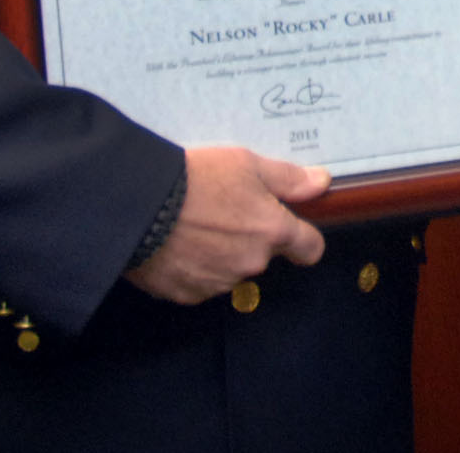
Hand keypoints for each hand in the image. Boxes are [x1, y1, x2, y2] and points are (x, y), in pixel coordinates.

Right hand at [125, 146, 328, 302]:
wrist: (137, 207)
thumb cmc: (196, 178)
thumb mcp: (246, 164)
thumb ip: (288, 178)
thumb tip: (322, 183)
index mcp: (273, 231)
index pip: (310, 248)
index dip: (304, 239)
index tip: (294, 230)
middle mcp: (251, 263)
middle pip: (263, 254)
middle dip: (250, 238)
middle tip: (222, 211)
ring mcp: (218, 283)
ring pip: (230, 269)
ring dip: (220, 254)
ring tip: (192, 226)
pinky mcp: (185, 295)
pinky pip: (199, 282)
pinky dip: (192, 268)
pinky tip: (175, 244)